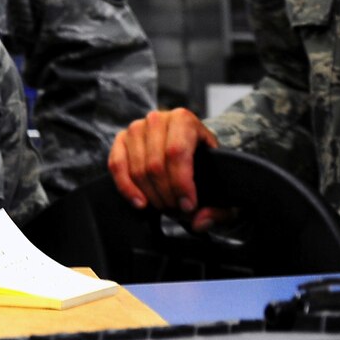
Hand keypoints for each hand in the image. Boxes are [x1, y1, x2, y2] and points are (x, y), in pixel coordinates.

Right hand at [108, 108, 224, 230]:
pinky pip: (117, 166)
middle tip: (177, 211)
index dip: (181, 184)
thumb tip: (200, 220)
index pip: (177, 152)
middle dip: (167, 195)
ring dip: (151, 195)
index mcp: (184, 120)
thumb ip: (219, 209)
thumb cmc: (205, 166)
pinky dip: (127, 188)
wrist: (189, 152)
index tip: (188, 206)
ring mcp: (136, 129)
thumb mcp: (222, 186)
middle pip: (155, 164)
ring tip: (165, 206)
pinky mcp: (121, 140)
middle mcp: (157, 119)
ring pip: (137, 169)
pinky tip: (140, 203)